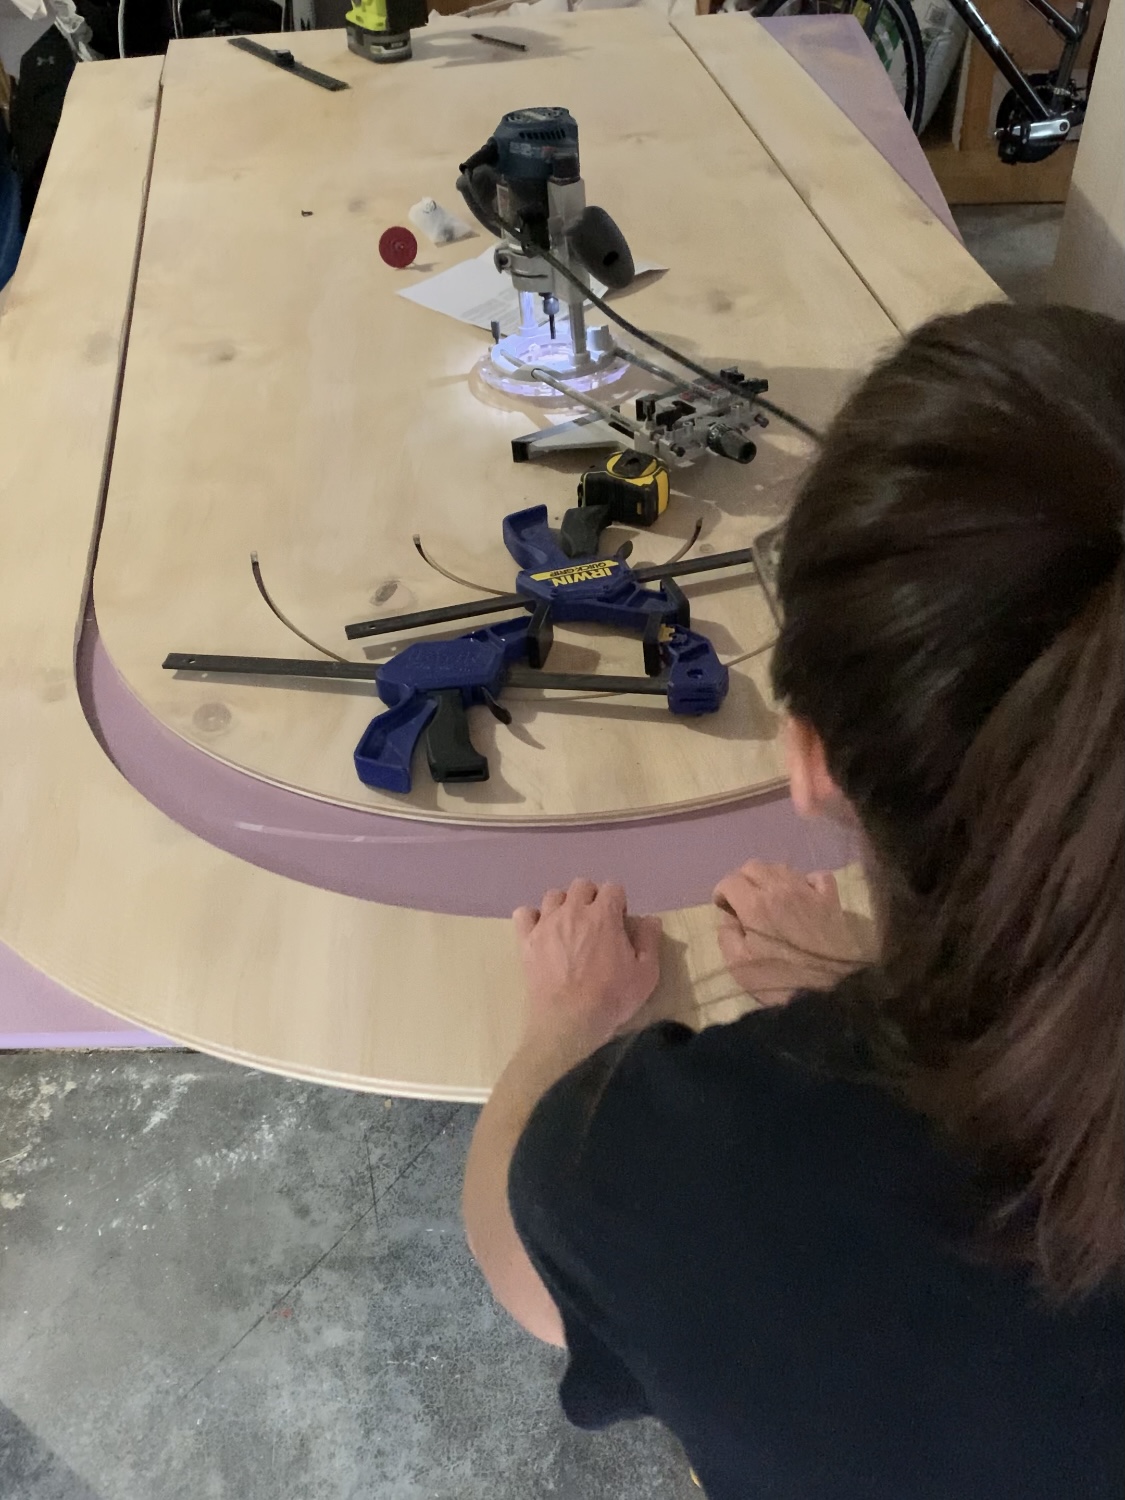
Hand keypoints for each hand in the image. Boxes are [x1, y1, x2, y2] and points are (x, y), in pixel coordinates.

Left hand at [513, 879, 661, 1044]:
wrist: (569, 1021)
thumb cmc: (612, 998)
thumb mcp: (646, 973)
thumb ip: (649, 941)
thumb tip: (650, 919)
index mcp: (604, 915)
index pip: (612, 888)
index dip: (618, 903)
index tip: (619, 923)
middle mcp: (573, 911)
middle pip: (581, 886)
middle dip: (591, 899)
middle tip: (595, 924)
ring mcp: (546, 924)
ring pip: (553, 896)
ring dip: (564, 906)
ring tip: (569, 927)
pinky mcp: (527, 940)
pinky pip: (524, 914)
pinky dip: (533, 919)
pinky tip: (542, 932)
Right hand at [712, 861, 875, 1006]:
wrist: (831, 993)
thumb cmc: (781, 981)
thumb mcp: (739, 966)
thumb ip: (727, 935)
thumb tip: (729, 917)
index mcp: (755, 904)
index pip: (730, 881)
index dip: (722, 893)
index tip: (724, 909)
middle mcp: (781, 889)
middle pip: (754, 866)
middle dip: (743, 881)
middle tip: (744, 903)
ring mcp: (809, 891)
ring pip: (782, 868)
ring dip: (770, 879)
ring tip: (770, 900)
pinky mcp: (831, 899)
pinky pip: (816, 875)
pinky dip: (805, 881)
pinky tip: (802, 896)